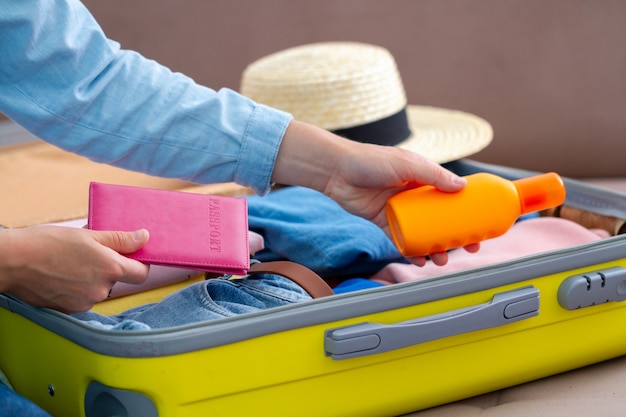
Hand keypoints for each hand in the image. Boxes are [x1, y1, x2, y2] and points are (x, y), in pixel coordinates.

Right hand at [0, 225, 149, 312]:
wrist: (11, 262)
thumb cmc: (48, 243)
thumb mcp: (88, 235)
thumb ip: (120, 240)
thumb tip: (145, 237)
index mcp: (110, 268)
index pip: (141, 274)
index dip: (140, 264)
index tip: (132, 256)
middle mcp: (100, 289)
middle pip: (117, 281)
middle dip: (109, 269)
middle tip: (90, 254)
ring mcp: (84, 302)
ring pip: (98, 290)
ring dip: (91, 279)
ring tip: (71, 264)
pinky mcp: (69, 310)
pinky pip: (82, 299)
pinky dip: (77, 289)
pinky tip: (62, 277)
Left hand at [273, 120, 479, 265]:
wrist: (338, 170)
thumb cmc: (371, 159)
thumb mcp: (408, 164)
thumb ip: (435, 175)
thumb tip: (462, 188)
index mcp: (423, 178)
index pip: (451, 197)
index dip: (467, 212)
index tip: (480, 226)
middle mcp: (413, 195)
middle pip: (441, 219)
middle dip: (455, 236)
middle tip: (468, 249)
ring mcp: (399, 209)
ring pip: (423, 233)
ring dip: (434, 248)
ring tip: (441, 259)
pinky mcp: (383, 221)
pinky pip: (401, 240)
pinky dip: (411, 251)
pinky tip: (420, 260)